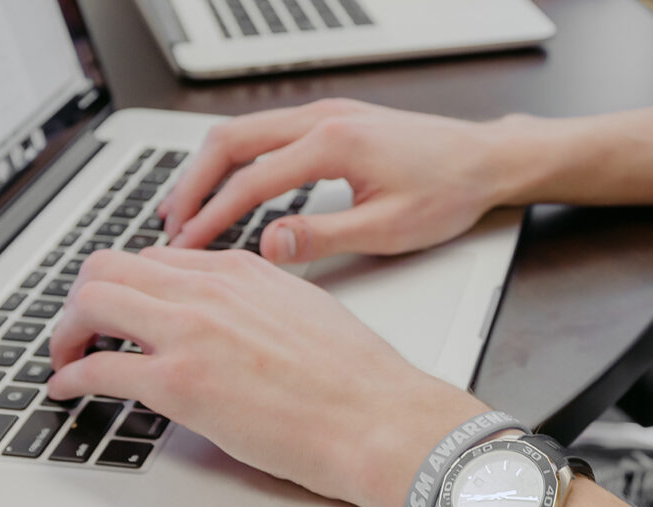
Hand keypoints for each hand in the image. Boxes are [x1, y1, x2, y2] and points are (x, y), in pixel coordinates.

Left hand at [47, 247, 489, 506]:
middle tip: (80, 329)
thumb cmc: (356, 376)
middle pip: (108, 266)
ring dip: (66, 331)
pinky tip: (70, 390)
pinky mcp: (180, 383)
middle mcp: (209, 290)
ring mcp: (191, 332)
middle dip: (82, 298)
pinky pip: (98, 369)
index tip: (120, 308)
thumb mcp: (304, 311)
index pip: (156, 258)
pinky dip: (71, 377)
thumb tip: (229, 321)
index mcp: (242, 270)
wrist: (378, 417)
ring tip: (66, 356)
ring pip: (91, 303)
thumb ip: (257, 304)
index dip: (127, 285)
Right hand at [157, 98, 541, 263]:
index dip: (213, 216)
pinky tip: (227, 186)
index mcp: (334, 144)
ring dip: (208, 169)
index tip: (187, 245)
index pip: (251, 181)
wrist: (484, 160)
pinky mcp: (330, 121)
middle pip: (230, 142)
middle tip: (168, 224)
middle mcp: (321, 118)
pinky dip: (235, 161)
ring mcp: (324, 114)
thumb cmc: (447, 192)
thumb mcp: (388, 228)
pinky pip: (264, 134)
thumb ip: (323, 236)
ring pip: (243, 132)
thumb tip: (268, 245)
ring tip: (185, 208)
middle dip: (192, 184)